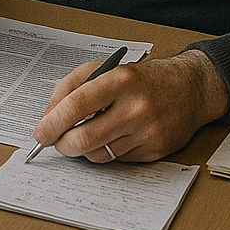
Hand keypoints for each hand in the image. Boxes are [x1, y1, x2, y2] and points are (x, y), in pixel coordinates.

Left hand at [31, 50, 229, 162]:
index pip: (77, 105)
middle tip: (55, 142)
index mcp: (119, 80)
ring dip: (84, 148)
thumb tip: (48, 116)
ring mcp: (147, 131)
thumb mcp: (103, 69)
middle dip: (62, 144)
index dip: (53, 122)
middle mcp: (135, 107)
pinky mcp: (156, 151)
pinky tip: (112, 136)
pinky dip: (106, 151)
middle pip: (84, 138)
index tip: (40, 132)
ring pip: (98, 154)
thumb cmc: (140, 78)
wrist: (188, 88)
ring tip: (86, 134)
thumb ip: (70, 87)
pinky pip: (117, 160)